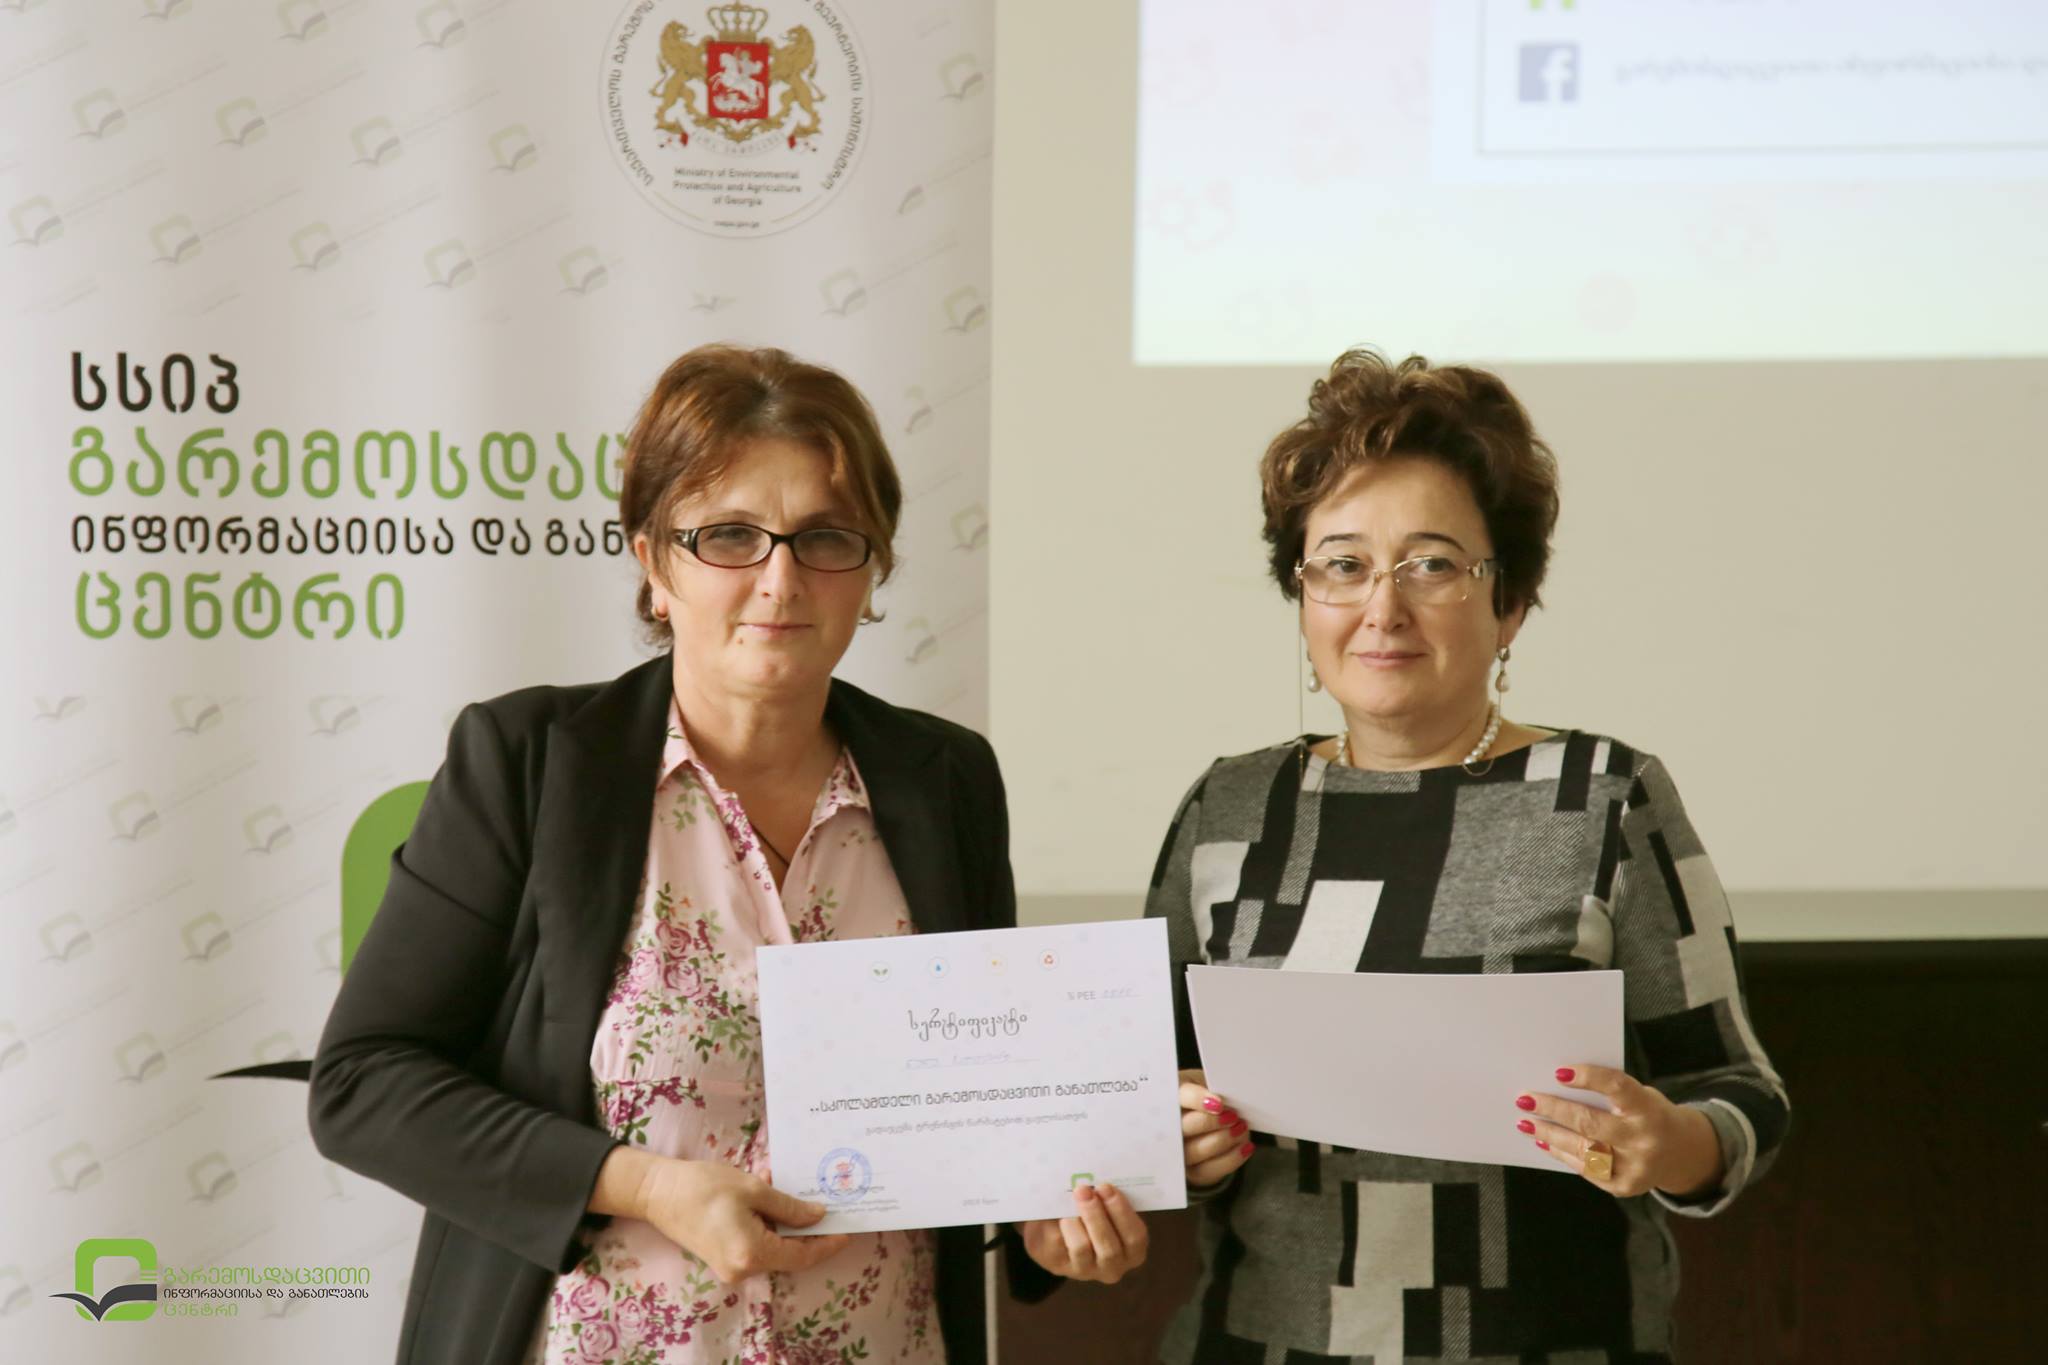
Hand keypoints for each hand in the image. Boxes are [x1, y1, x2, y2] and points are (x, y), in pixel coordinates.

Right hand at [630, 1153, 852, 1284]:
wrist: (659, 1192)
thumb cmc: (704, 1185)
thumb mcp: (753, 1189)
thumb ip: (789, 1208)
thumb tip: (818, 1217)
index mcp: (753, 1253)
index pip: (802, 1256)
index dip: (827, 1243)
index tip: (848, 1229)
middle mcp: (743, 1269)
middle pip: (790, 1256)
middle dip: (812, 1234)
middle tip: (833, 1210)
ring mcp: (732, 1269)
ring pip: (775, 1250)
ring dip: (790, 1228)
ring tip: (805, 1200)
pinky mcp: (724, 1260)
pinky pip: (758, 1247)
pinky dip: (772, 1229)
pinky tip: (777, 1205)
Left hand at [1017, 1183, 1149, 1283]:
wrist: (1058, 1231)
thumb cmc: (1092, 1214)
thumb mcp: (1107, 1208)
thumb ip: (1110, 1199)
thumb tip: (1098, 1178)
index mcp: (1132, 1251)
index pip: (1135, 1237)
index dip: (1121, 1211)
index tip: (1105, 1187)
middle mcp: (1113, 1267)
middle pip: (1109, 1248)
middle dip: (1095, 1215)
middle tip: (1083, 1190)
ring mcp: (1086, 1270)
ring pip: (1082, 1248)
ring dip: (1075, 1220)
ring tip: (1068, 1200)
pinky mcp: (1060, 1266)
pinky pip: (1058, 1245)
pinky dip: (1057, 1225)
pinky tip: (1056, 1211)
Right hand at [1179, 1068, 1252, 1187]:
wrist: (1207, 1119)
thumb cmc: (1206, 1098)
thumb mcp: (1207, 1084)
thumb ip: (1212, 1087)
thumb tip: (1226, 1096)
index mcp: (1172, 1097)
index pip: (1179, 1098)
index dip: (1197, 1100)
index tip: (1218, 1104)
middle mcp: (1169, 1128)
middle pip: (1184, 1127)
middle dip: (1211, 1123)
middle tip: (1233, 1116)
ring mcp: (1180, 1153)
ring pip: (1197, 1150)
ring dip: (1223, 1140)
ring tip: (1241, 1128)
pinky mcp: (1193, 1172)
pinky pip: (1210, 1170)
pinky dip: (1231, 1158)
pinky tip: (1245, 1146)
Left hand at [1516, 1065, 1723, 1198]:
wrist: (1681, 1153)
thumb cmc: (1649, 1114)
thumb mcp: (1641, 1097)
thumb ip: (1609, 1094)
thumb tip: (1558, 1086)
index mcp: (1649, 1109)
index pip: (1617, 1088)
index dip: (1589, 1078)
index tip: (1558, 1072)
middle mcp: (1643, 1140)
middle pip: (1590, 1123)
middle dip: (1553, 1109)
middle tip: (1524, 1099)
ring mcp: (1634, 1167)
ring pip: (1582, 1149)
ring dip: (1549, 1134)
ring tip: (1525, 1122)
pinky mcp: (1624, 1187)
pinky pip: (1585, 1168)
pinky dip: (1562, 1153)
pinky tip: (1544, 1142)